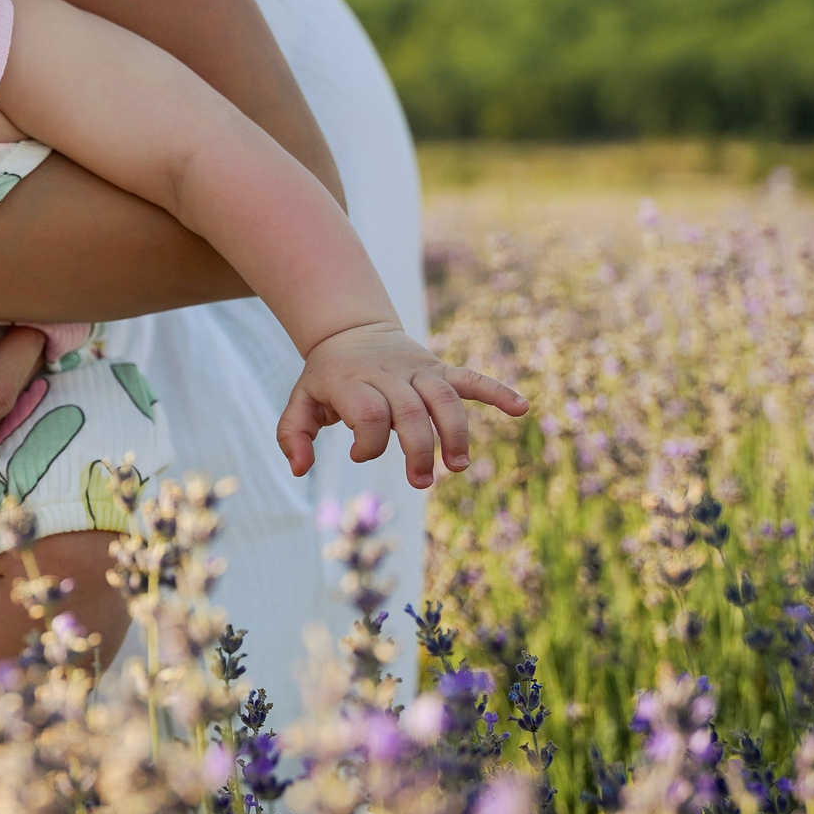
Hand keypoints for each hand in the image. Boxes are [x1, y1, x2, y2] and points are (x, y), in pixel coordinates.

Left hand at [276, 322, 527, 488]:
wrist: (349, 332)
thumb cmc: (326, 379)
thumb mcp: (300, 402)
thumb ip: (293, 436)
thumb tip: (300, 470)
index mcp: (352, 382)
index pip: (369, 414)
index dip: (367, 443)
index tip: (359, 454)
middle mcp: (388, 374)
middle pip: (410, 413)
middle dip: (419, 450)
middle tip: (422, 482)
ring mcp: (417, 370)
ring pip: (444, 399)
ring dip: (455, 433)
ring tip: (457, 466)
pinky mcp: (439, 369)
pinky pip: (470, 379)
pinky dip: (497, 392)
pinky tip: (521, 409)